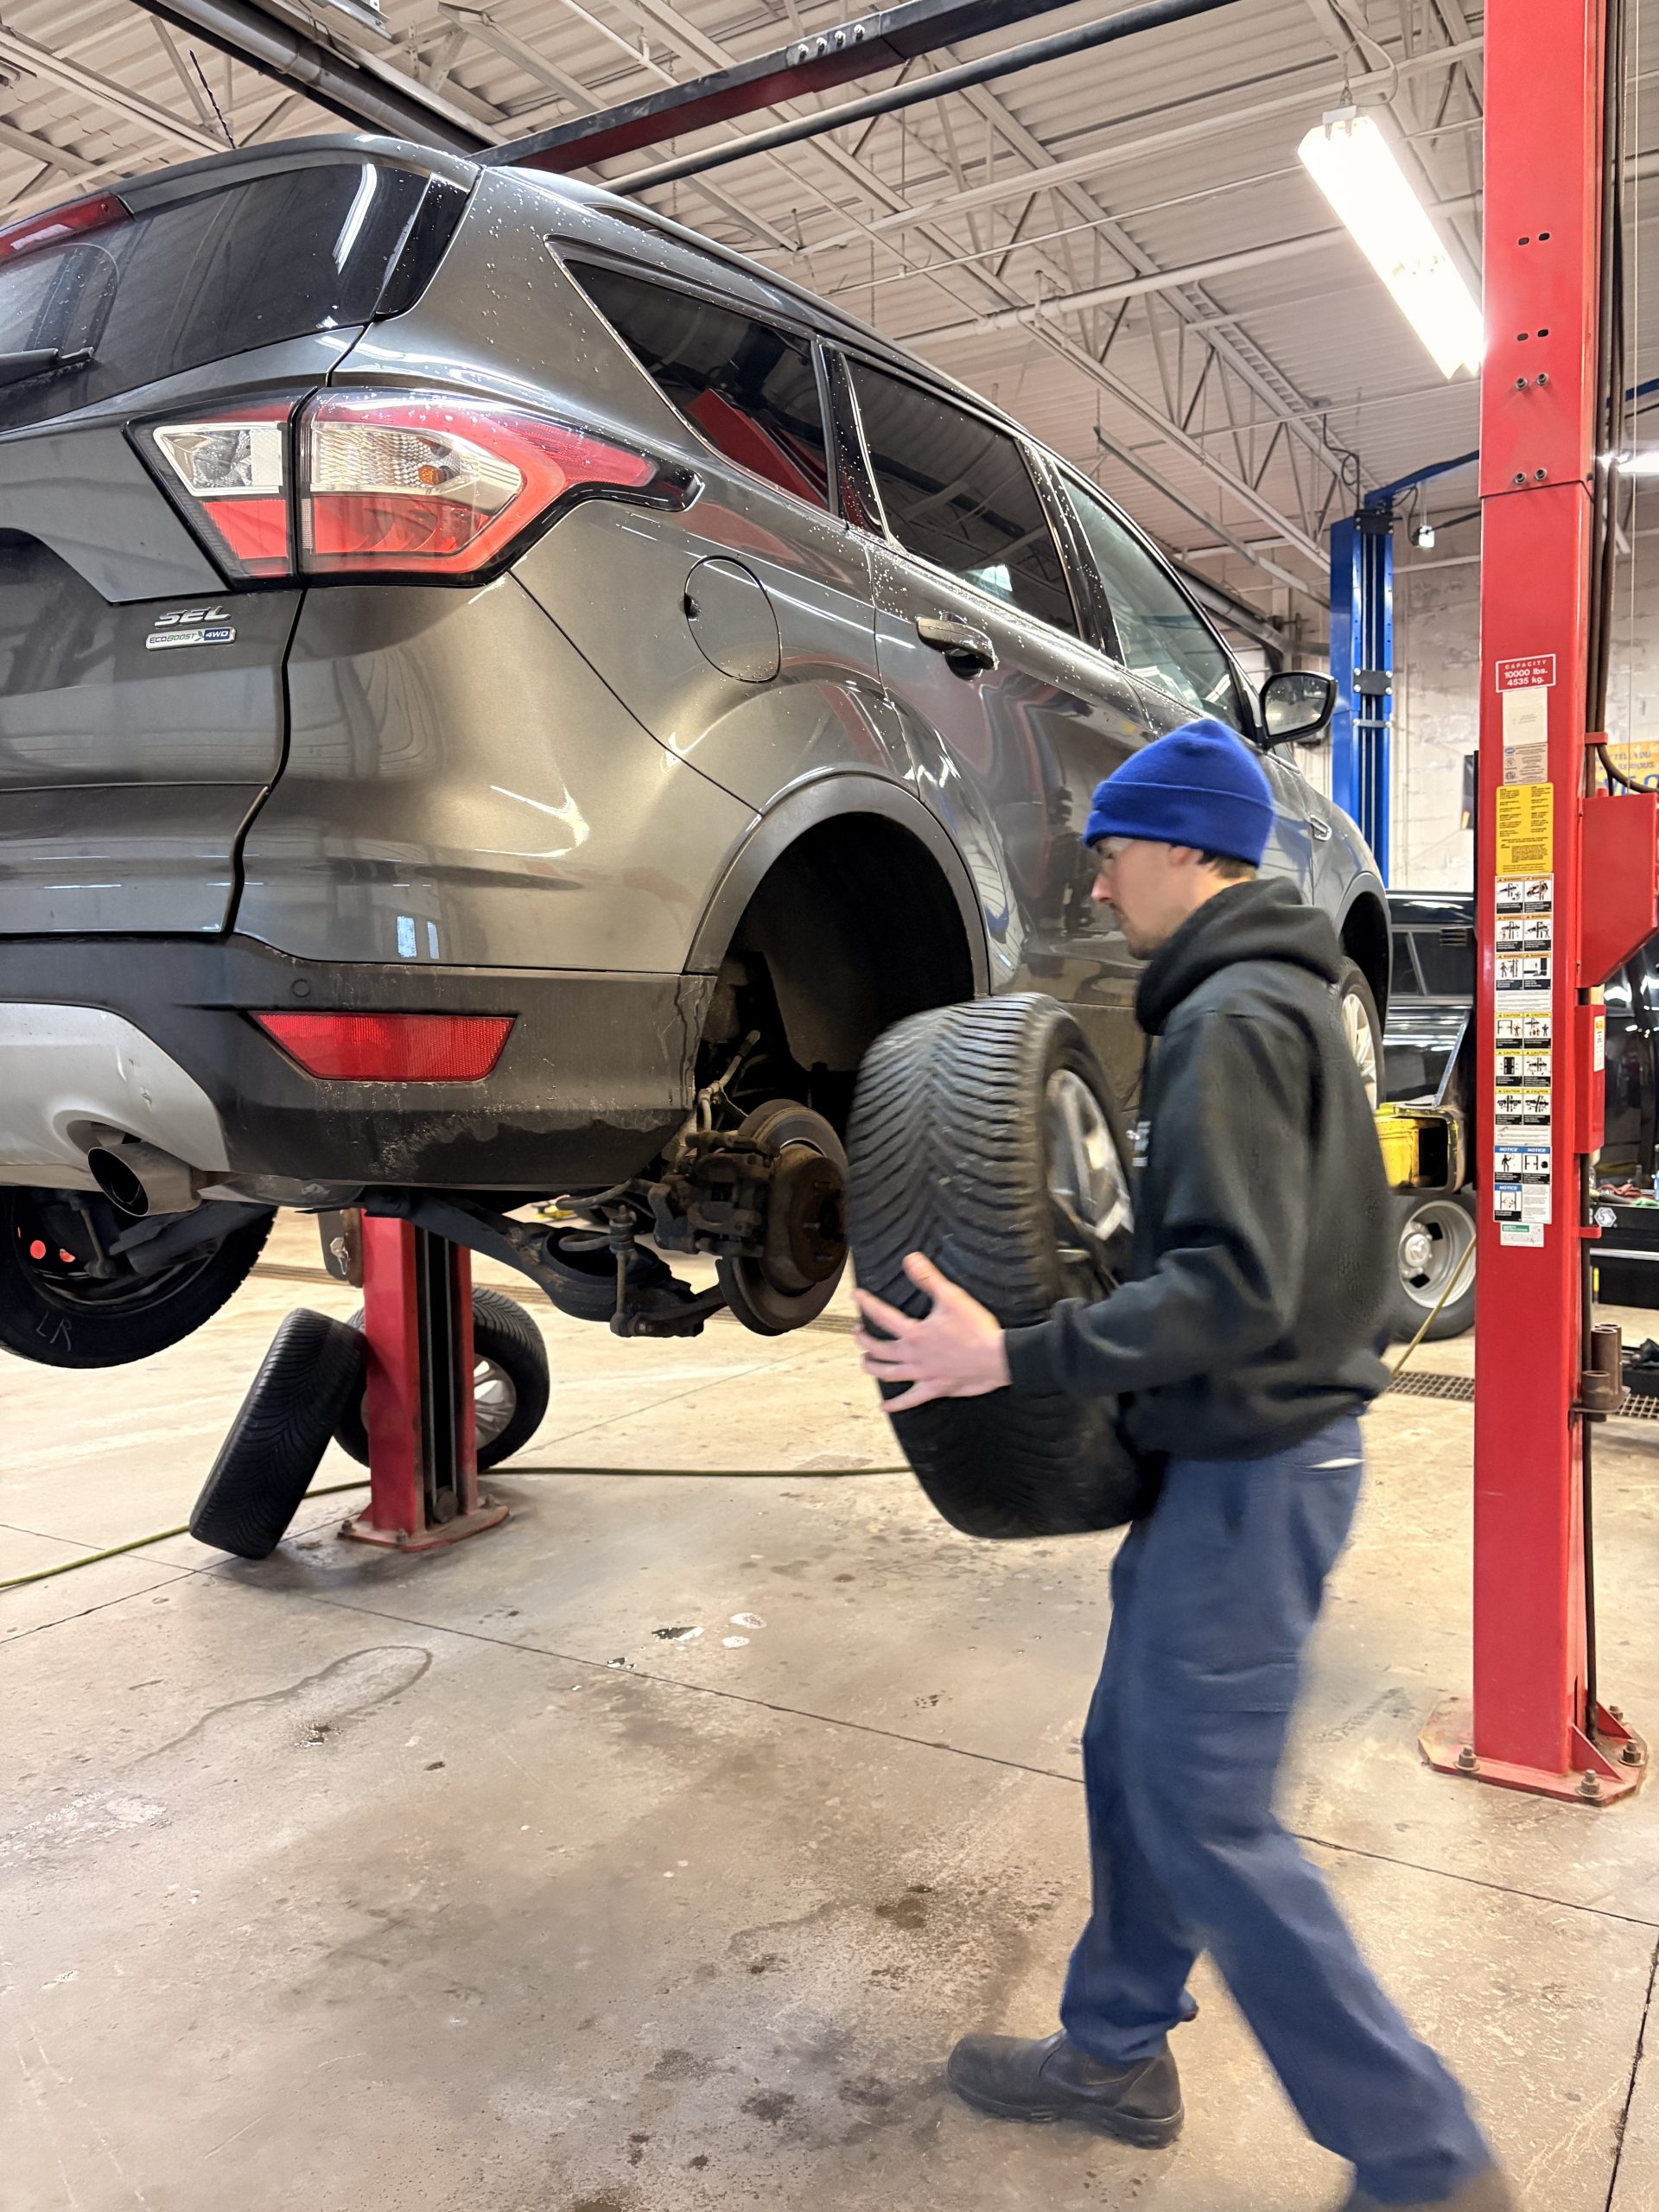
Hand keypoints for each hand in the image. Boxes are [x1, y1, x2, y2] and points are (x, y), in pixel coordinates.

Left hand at [853, 1254, 1010, 1411]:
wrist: (997, 1358)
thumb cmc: (976, 1328)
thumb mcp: (952, 1297)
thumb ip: (928, 1278)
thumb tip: (910, 1259)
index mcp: (915, 1333)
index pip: (883, 1316)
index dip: (867, 1304)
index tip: (856, 1296)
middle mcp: (913, 1356)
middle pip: (879, 1349)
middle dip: (863, 1339)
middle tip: (858, 1330)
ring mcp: (922, 1374)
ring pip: (888, 1374)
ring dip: (872, 1367)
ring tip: (865, 1360)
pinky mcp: (935, 1388)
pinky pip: (910, 1400)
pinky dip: (896, 1405)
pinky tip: (885, 1407)